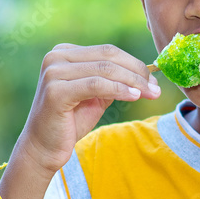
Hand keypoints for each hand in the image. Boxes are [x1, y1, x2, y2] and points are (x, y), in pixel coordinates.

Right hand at [17, 43, 159, 174]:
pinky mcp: (55, 90)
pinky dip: (119, 90)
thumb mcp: (96, 95)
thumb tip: (146, 74)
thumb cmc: (70, 121)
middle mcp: (56, 57)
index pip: (108, 51)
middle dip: (137, 72)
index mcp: (64, 53)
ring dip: (133, 82)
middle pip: (108, 57)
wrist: (44, 147)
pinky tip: (134, 97)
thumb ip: (113, 80)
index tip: (154, 80)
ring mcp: (53, 72)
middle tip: (155, 88)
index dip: (135, 64)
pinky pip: (96, 85)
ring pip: (105, 70)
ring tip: (149, 93)